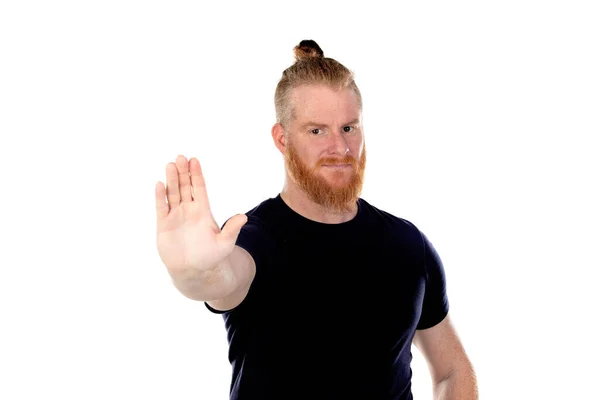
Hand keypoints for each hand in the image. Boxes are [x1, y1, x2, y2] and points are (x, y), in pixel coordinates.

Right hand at [155, 155, 246, 272]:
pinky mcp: (163, 224)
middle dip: (183, 172)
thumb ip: (232, 230)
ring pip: (173, 193)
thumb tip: (244, 217)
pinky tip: (160, 184)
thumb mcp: (224, 244)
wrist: (193, 271)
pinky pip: (161, 207)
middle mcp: (188, 210)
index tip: (194, 160)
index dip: (196, 174)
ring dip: (171, 179)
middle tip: (180, 157)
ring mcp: (175, 216)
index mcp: (203, 211)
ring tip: (170, 165)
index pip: (199, 188)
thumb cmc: (210, 257)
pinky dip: (160, 196)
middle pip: (185, 186)